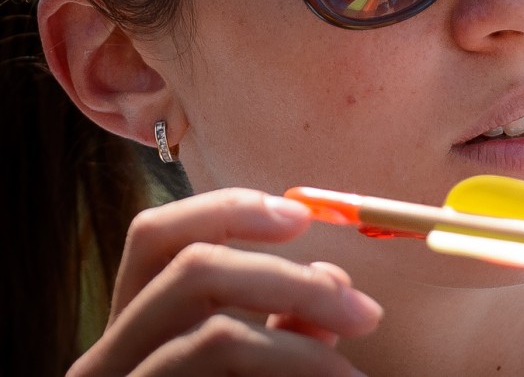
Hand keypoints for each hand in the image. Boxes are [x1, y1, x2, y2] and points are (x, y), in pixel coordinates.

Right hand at [68, 188, 380, 375]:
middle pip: (191, 270)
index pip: (156, 237)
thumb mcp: (253, 372)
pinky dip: (291, 370)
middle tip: (365, 312)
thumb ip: (281, 327)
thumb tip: (331, 281)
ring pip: (213, 331)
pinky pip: (222, 374)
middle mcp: (109, 360)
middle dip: (293, 278)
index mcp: (135, 330)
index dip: (229, 210)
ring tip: (354, 375)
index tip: (302, 215)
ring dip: (303, 343)